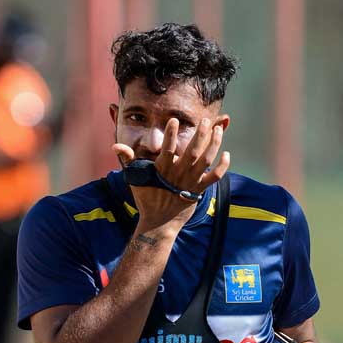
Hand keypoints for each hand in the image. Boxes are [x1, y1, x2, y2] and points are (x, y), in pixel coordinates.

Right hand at [112, 117, 229, 234]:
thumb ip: (128, 159)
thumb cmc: (147, 198)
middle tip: (206, 120)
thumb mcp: (135, 178)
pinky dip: (223, 166)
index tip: (174, 120)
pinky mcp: (199, 190)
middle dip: (201, 134)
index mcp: (162, 170)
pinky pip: (215, 177)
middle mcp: (178, 174)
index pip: (167, 149)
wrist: (160, 222)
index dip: (170, 134)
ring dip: (214, 144)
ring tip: (218, 129)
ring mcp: (190, 182)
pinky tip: (226, 154)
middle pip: (193, 151)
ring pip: (206, 160)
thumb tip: (115, 146)